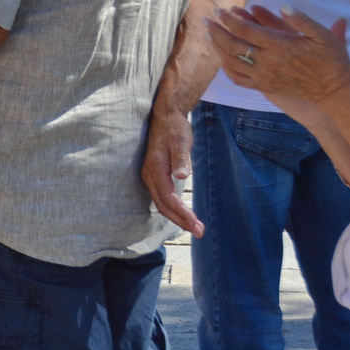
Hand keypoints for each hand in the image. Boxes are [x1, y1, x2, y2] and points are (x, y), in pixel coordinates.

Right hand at [142, 107, 201, 236]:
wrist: (165, 116)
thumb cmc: (174, 128)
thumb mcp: (181, 141)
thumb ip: (181, 159)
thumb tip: (180, 176)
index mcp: (155, 168)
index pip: (168, 198)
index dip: (182, 214)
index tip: (196, 225)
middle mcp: (149, 175)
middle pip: (163, 205)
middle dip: (181, 221)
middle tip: (199, 233)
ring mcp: (150, 176)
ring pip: (161, 203)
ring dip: (177, 217)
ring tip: (194, 227)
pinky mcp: (155, 175)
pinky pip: (162, 197)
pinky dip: (172, 208)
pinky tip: (182, 213)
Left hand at [207, 6, 349, 122]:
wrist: (334, 90)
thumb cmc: (331, 59)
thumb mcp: (324, 35)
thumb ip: (302, 20)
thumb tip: (282, 6)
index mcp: (280, 46)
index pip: (245, 30)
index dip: (229, 19)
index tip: (220, 10)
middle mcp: (268, 62)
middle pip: (232, 45)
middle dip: (216, 30)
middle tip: (206, 19)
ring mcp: (264, 76)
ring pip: (231, 61)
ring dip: (217, 47)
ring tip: (209, 35)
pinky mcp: (264, 87)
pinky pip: (238, 78)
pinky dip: (226, 68)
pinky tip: (221, 58)